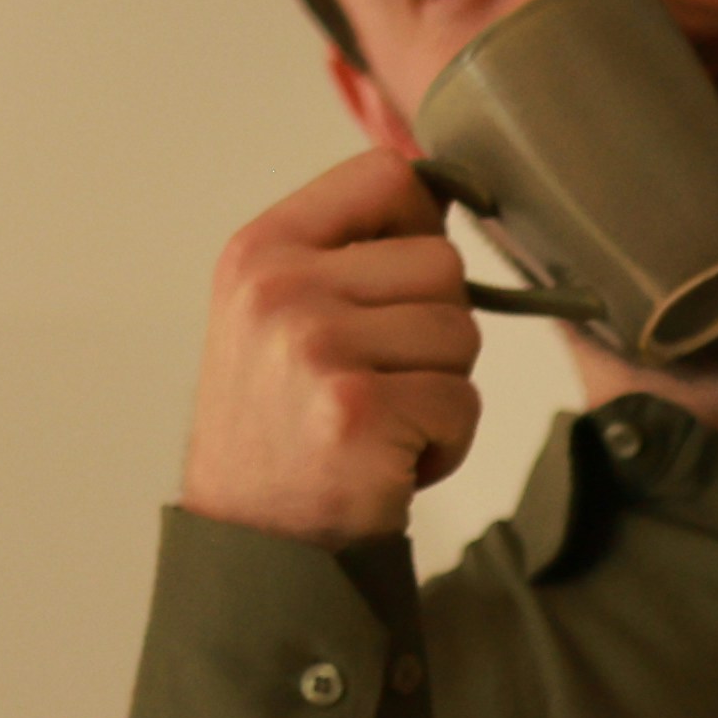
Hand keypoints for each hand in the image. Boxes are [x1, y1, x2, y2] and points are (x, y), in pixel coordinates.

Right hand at [186, 142, 484, 547]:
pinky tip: (391, 460)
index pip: (386, 175)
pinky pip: (463, 402)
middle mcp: (281, 286)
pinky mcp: (358, 410)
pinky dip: (446, 442)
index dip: (420, 223)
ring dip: (442, 390)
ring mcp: (317, 346)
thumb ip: (342, 253)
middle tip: (380, 380)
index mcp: (261, 248)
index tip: (403, 281)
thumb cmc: (281, 426)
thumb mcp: (275, 313)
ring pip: (461, 334)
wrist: (254, 542)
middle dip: (435, 330)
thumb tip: (441, 198)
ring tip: (382, 422)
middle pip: (441, 263)